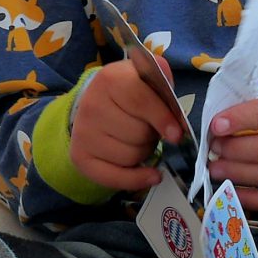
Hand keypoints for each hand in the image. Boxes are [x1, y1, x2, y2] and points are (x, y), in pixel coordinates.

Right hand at [66, 58, 190, 193]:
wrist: (97, 103)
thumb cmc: (130, 93)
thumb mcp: (148, 78)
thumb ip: (165, 88)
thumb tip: (177, 121)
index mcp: (110, 79)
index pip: (140, 102)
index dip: (162, 119)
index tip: (177, 134)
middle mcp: (92, 105)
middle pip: (138, 133)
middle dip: (153, 135)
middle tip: (149, 128)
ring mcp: (83, 133)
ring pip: (131, 156)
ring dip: (145, 152)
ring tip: (139, 140)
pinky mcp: (80, 157)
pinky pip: (115, 178)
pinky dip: (137, 179)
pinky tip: (150, 174)